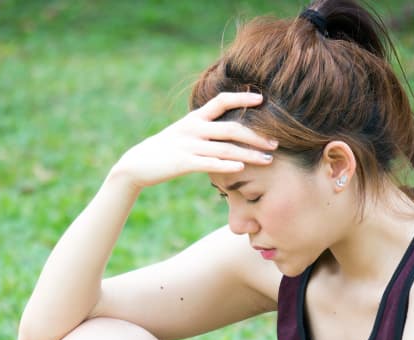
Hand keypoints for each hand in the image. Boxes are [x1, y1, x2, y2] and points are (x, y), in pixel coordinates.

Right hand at [109, 92, 277, 188]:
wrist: (137, 163)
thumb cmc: (167, 149)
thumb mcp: (185, 132)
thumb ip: (205, 127)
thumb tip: (229, 128)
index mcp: (195, 118)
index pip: (221, 101)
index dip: (242, 98)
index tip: (262, 99)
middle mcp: (193, 128)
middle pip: (231, 128)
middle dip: (256, 136)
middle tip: (275, 143)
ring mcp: (188, 146)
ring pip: (225, 149)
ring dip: (249, 154)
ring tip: (268, 160)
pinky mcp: (183, 163)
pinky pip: (209, 164)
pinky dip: (226, 165)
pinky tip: (241, 168)